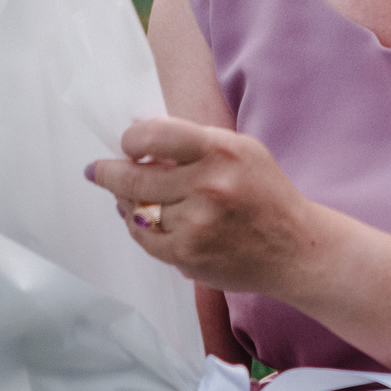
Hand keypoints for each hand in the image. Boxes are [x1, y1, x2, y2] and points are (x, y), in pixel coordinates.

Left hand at [90, 117, 326, 293]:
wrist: (295, 248)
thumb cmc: (266, 195)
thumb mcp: (242, 151)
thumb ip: (195, 143)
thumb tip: (142, 138)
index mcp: (220, 152)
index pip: (155, 135)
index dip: (131, 139)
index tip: (127, 144)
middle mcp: (207, 186)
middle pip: (135, 176)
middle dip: (108, 172)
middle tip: (95, 170)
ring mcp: (196, 223)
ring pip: (136, 209)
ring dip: (126, 202)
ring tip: (125, 197)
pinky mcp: (188, 255)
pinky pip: (144, 238)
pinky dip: (137, 227)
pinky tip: (141, 220)